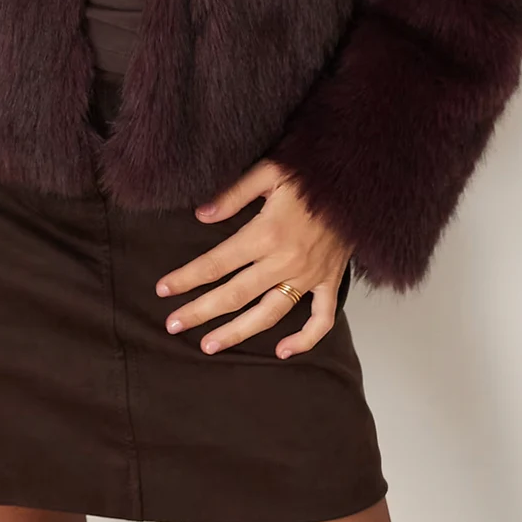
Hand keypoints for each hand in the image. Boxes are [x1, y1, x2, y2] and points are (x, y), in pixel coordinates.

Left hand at [154, 158, 354, 358]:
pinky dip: (304, 340)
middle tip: (172, 325)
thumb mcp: (269, 171)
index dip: (187, 278)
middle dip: (199, 312)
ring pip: (269, 314)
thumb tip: (201, 215)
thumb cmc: (311, 170)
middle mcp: (286, 261)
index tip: (163, 289)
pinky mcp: (330, 280)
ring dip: (238, 333)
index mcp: (266, 234)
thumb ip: (234, 194)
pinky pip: (320, 319)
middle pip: (235, 295)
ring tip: (208, 345)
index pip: (217, 263)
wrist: (358, 178)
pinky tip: (283, 352)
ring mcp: (309, 275)